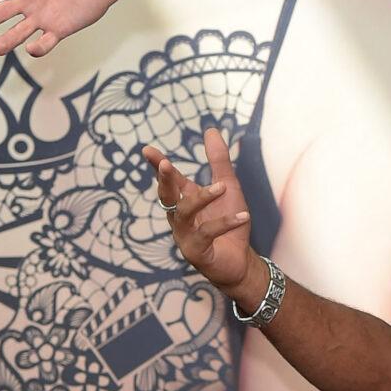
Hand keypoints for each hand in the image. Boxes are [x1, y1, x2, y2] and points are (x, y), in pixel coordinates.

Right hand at [141, 125, 258, 297]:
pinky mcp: (196, 253)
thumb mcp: (228, 187)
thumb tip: (211, 129)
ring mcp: (185, 236)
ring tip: (223, 188)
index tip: (146, 150)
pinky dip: (225, 223)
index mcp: (184, 200)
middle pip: (167, 196)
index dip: (157, 165)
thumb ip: (219, 161)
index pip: (168, 180)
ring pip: (185, 213)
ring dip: (203, 198)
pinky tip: (243, 216)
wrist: (240, 261)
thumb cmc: (230, 224)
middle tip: (165, 164)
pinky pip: (207, 234)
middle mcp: (180, 217)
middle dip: (165, 180)